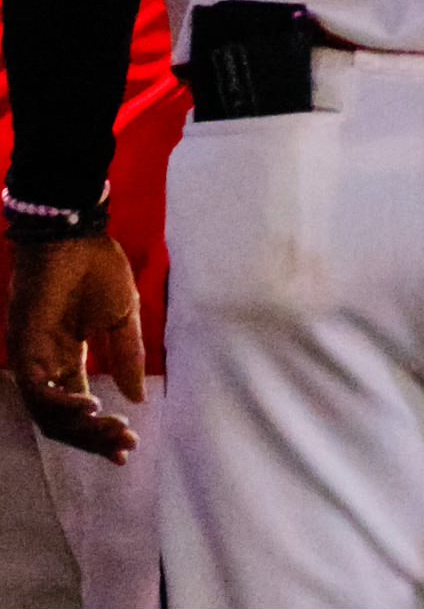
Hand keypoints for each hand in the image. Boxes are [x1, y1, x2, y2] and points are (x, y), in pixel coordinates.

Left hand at [10, 235, 143, 459]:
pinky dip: (61, 404)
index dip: (102, 432)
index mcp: (70, 360)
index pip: (81, 409)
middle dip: (94, 438)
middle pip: (64, 421)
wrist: (75, 238)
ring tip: (112, 428)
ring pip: (48, 414)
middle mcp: (49, 368)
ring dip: (81, 427)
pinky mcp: (24, 350)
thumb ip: (128, 356)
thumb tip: (139, 399)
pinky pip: (37, 391)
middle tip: (124, 447)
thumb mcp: (123, 317)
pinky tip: (90, 405)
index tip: (130, 447)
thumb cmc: (98, 270)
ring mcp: (34, 361)